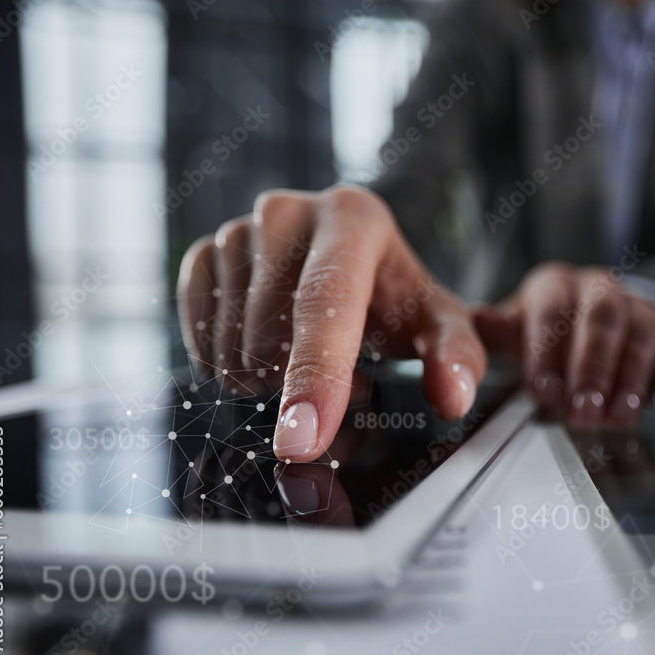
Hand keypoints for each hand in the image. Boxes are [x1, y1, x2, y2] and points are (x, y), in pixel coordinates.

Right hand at [177, 186, 485, 462]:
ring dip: (265, 375)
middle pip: (270, 335)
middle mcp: (287, 211)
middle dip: (299, 382)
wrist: (350, 259)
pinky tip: (265, 346)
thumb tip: (452, 397)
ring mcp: (237, 229)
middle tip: (339, 370)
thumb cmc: (394, 298)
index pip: (325, 304)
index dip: (314, 377)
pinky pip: (198, 336)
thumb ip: (456, 356)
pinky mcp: (203, 253)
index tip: (302, 442)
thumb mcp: (437, 322)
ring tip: (303, 353)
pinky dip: (229, 361)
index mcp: (352, 218)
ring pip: (229, 343)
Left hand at [473, 262, 654, 428]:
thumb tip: (479, 320)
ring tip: (619, 415)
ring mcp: (635, 305)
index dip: (548, 353)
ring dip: (630, 378)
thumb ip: (498, 331)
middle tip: (584, 411)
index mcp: (555, 286)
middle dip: (593, 369)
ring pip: (639, 333)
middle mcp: (597, 289)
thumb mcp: (518, 331)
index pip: (551, 313)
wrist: (592, 320)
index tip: (544, 392)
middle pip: (600, 321)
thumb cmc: (550, 332)